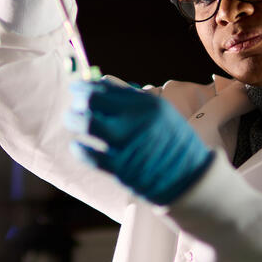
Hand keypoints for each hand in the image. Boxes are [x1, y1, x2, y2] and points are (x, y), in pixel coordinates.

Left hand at [64, 80, 213, 204]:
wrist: (190, 177)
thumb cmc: (172, 142)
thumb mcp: (160, 113)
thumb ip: (132, 99)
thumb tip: (99, 83)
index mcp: (147, 104)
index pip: (106, 87)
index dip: (85, 86)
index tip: (76, 88)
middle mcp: (137, 120)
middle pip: (93, 101)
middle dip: (77, 101)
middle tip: (73, 106)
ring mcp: (129, 144)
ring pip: (88, 124)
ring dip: (73, 120)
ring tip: (71, 121)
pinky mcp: (122, 168)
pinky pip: (91, 155)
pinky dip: (79, 149)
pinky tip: (77, 146)